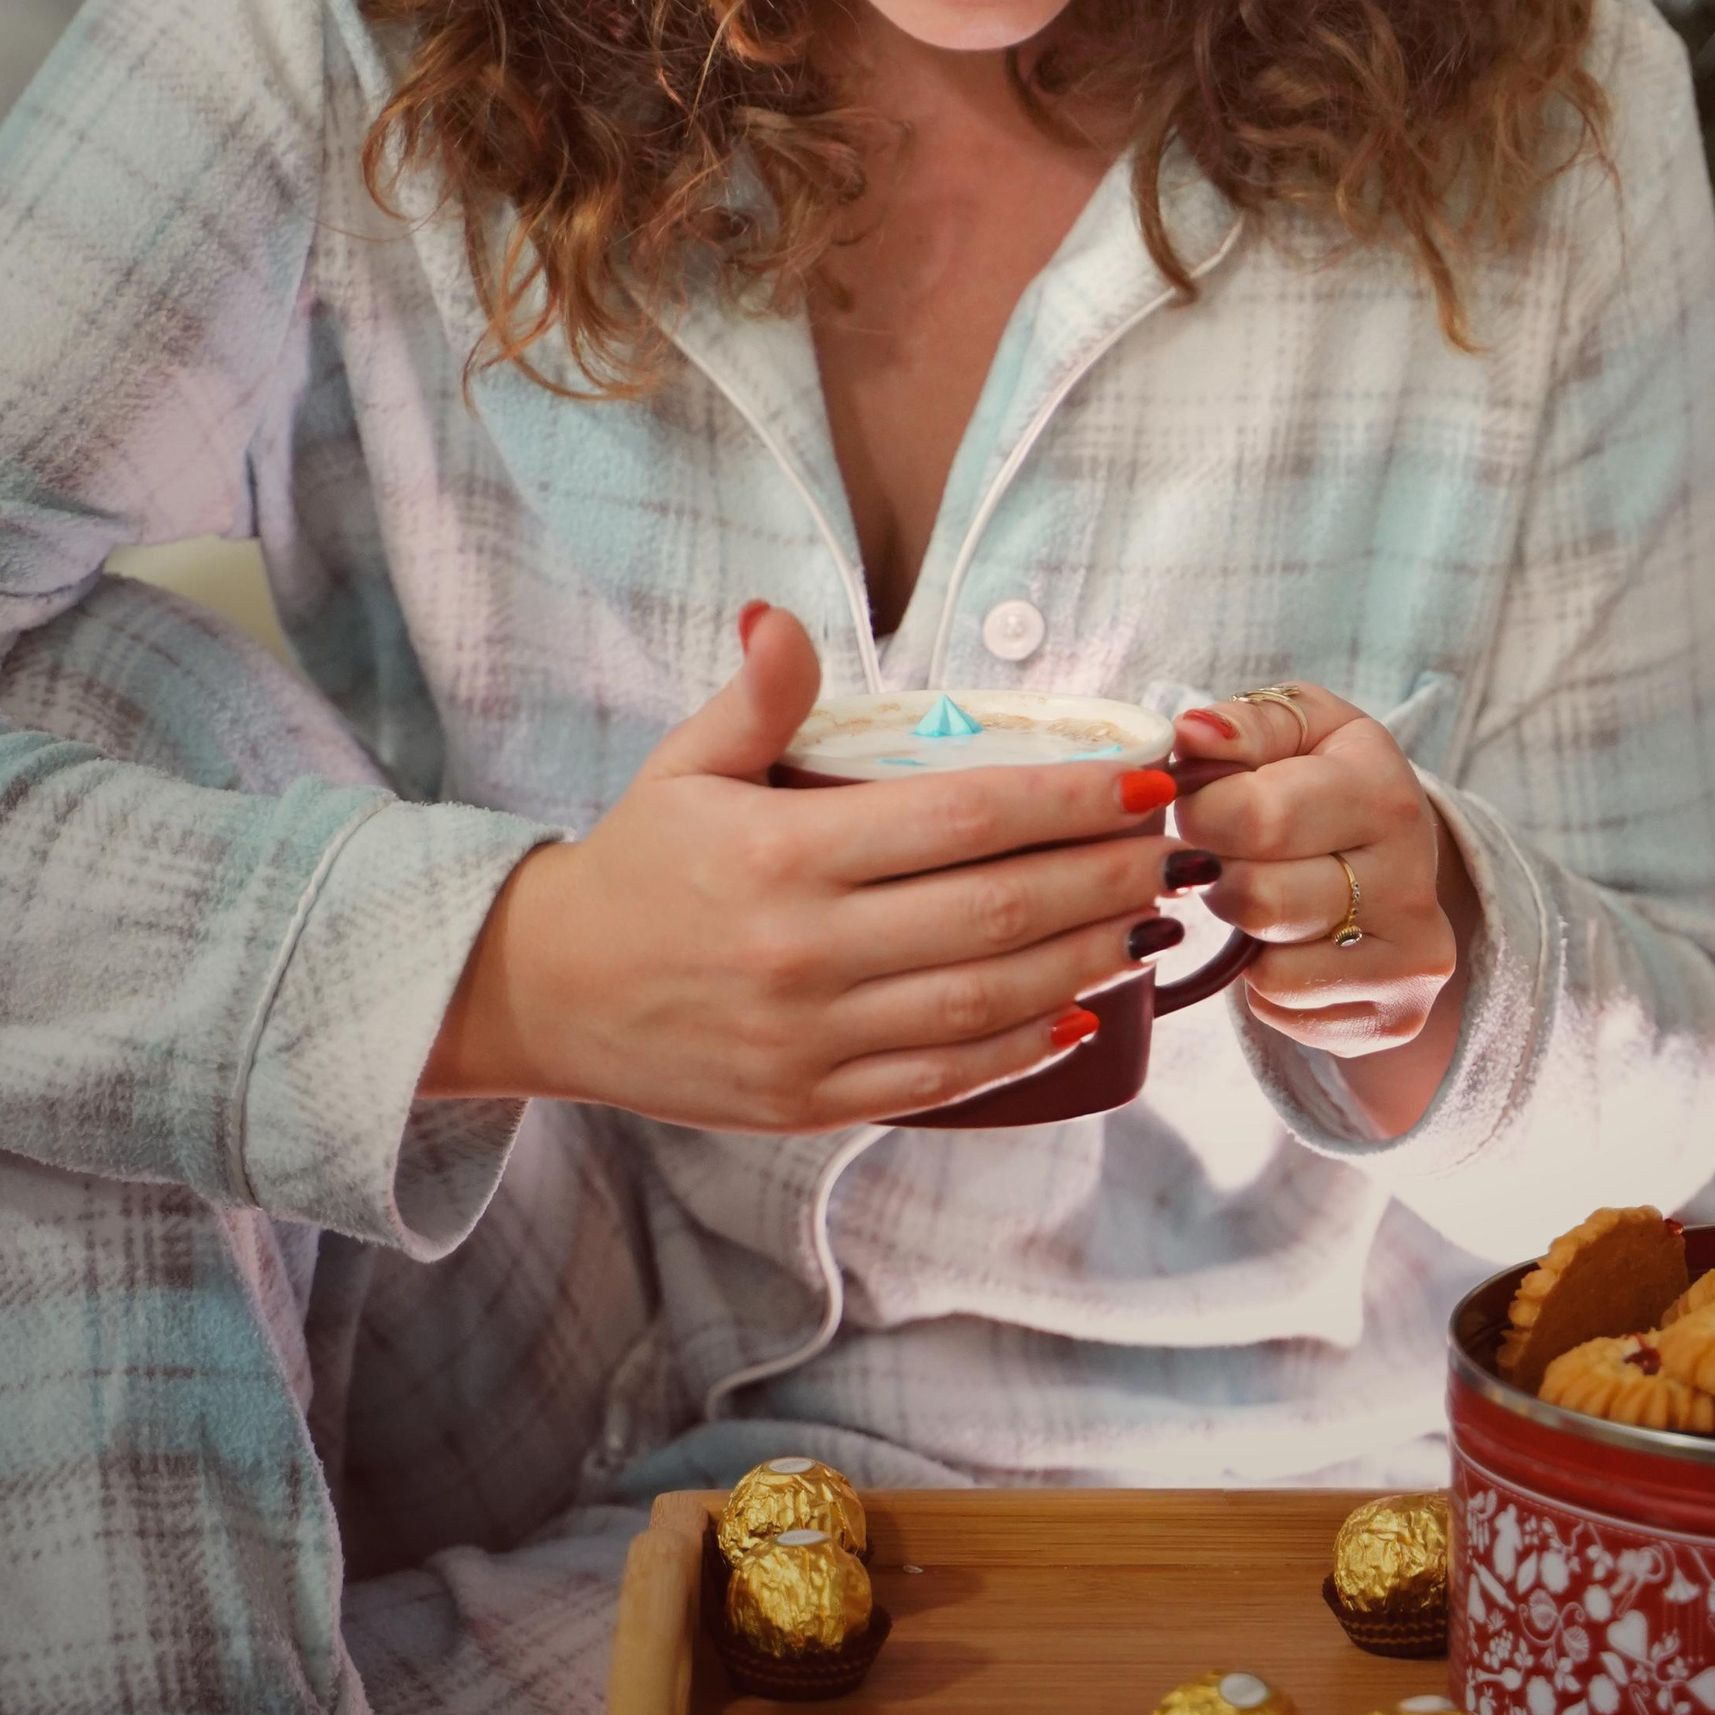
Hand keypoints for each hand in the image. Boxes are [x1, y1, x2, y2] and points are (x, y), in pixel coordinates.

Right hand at [419, 607, 1178, 1130]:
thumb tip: (780, 614)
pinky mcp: (811, 1100)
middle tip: (1170, 852)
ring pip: (982, 1001)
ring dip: (1081, 962)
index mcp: (784, 853)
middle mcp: (805, 949)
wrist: (544, 993)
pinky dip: (1019, 1049)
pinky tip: (1078, 1012)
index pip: (962, 819)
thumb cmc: (634, 866)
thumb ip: (758, 695)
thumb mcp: (684, 764)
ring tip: (1145, 924)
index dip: (1067, 801)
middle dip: (1100, 879)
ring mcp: (811, 1036)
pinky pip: (941, 1077)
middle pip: (994, 912)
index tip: (1143, 781)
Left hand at [1170, 685, 1475, 1117]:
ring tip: (1264, 889)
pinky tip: (1290, 938)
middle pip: (1258, 900)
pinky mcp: (1395, 1016)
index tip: (1201, 803)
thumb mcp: (1302, 726)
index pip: (1257, 817)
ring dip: (1243, 929)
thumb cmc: (1331, 782)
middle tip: (1228, 853)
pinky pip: (1281, 1010)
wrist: (1403, 858)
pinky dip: (1264, 978)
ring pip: (1268, 967)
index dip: (1202, 812)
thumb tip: (1190, 734)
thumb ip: (1244, 723)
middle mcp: (1413, 882)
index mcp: (1386, 794)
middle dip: (1219, 874)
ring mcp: (1411, 958)